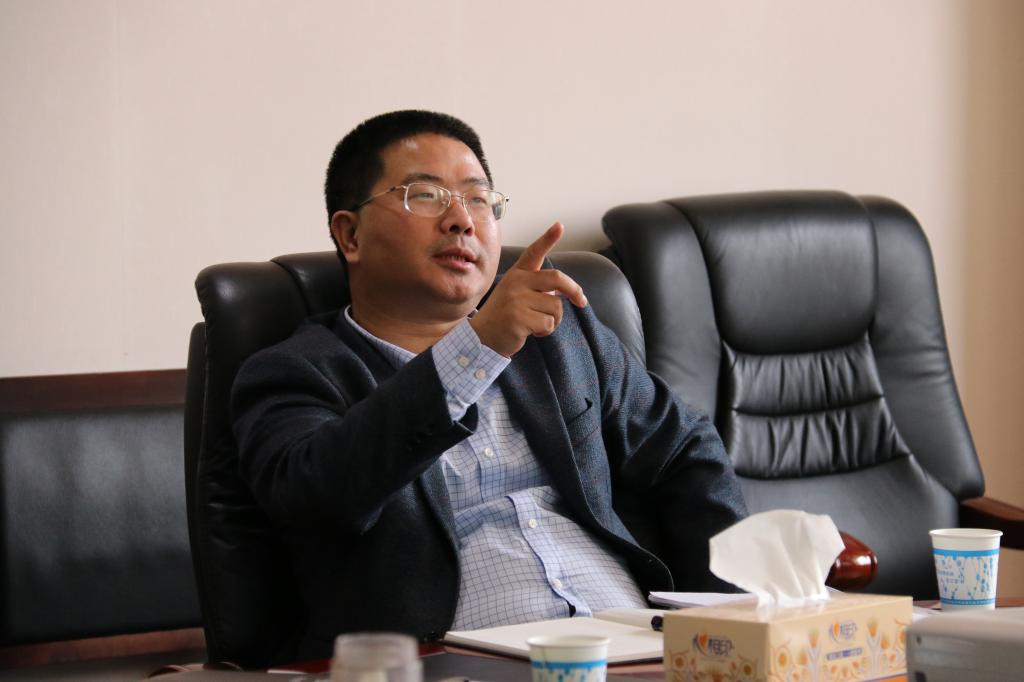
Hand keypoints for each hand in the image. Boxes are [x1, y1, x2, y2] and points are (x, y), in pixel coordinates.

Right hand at [470, 222, 587, 356]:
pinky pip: (548, 323)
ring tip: (537, 323)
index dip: (548, 238)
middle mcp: (517, 282)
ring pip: (556, 307)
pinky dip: (546, 332)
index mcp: (517, 274)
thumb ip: (537, 288)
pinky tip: (532, 332)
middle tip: (581, 301)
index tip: (560, 225)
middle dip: (574, 291)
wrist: (483, 337)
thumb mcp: (516, 293)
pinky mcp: (519, 318)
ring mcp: (517, 300)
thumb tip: (566, 293)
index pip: (534, 252)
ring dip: (554, 320)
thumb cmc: (505, 315)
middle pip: (557, 279)